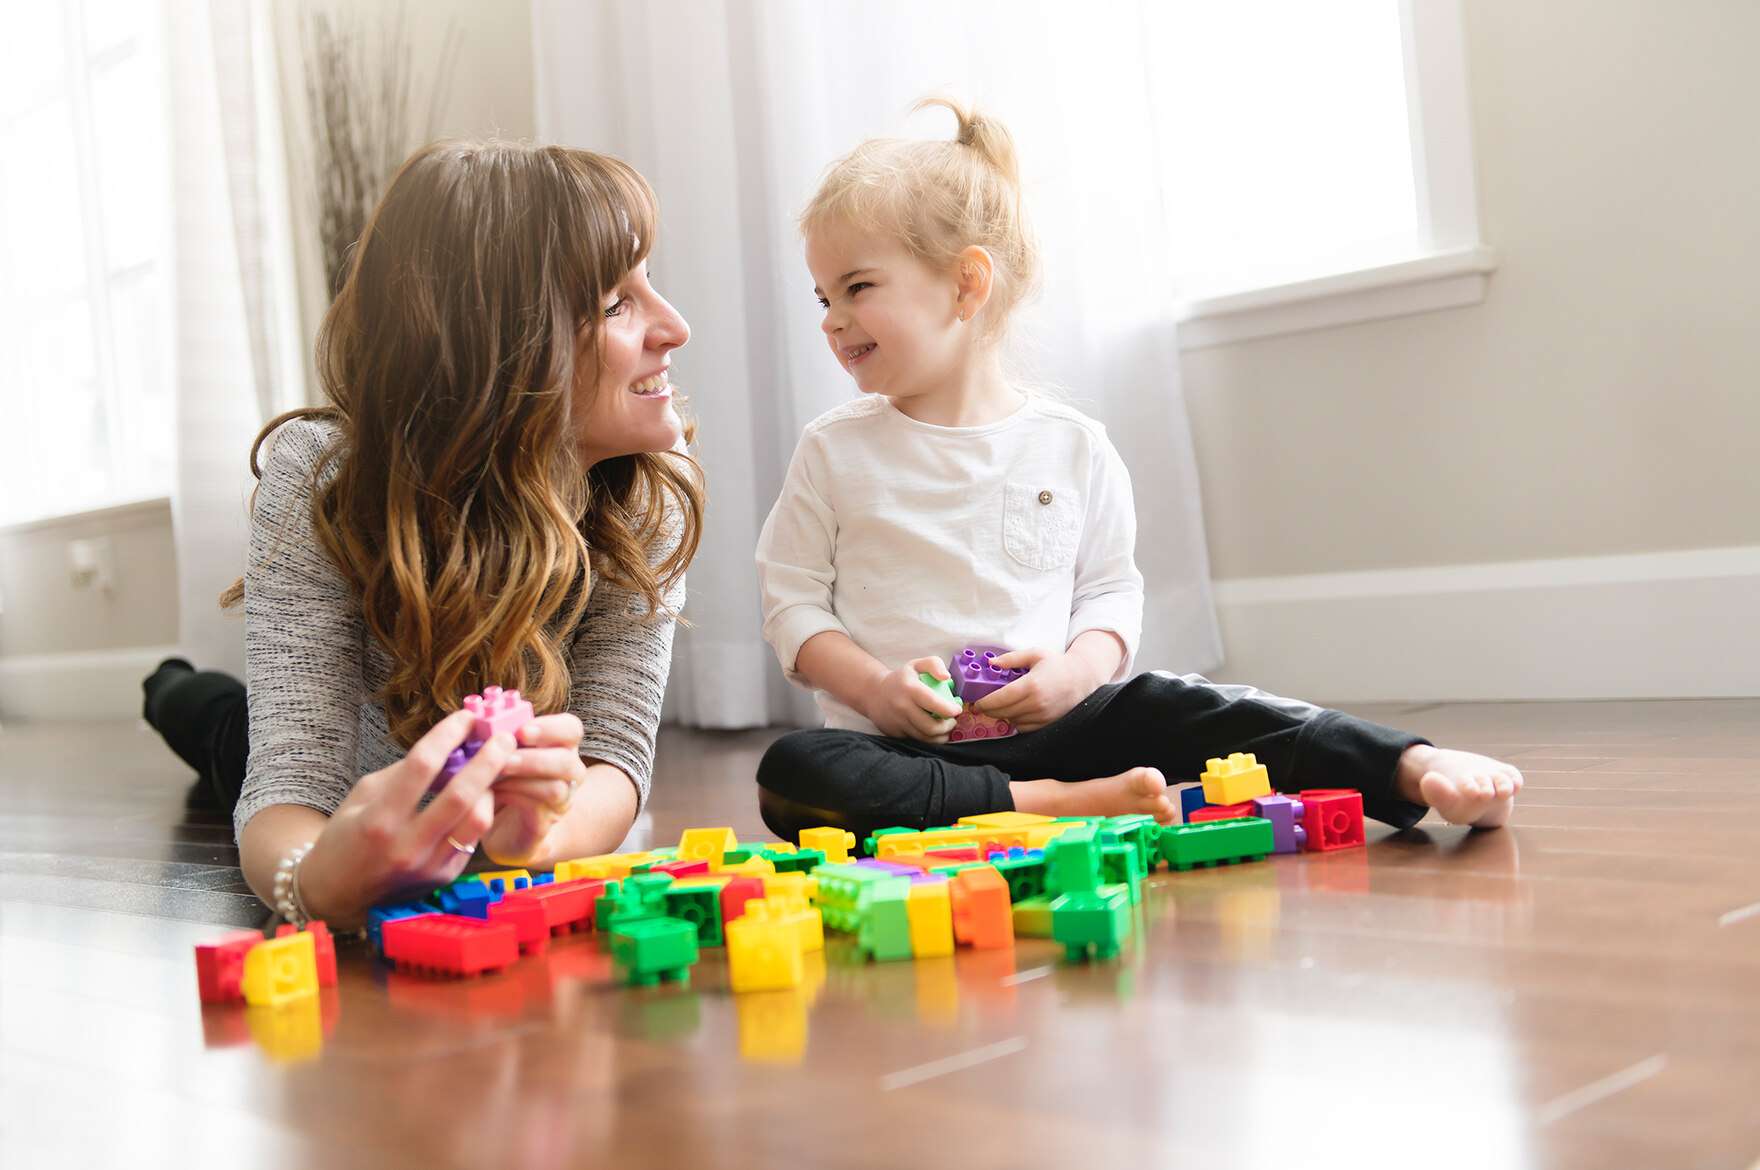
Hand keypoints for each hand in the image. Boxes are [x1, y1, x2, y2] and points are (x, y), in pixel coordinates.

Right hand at [298, 709, 512, 923]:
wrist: (338, 895)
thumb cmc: (347, 837)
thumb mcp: (363, 796)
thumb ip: (404, 772)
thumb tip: (446, 745)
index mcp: (379, 818)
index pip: (422, 765)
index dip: (448, 735)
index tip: (465, 718)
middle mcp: (406, 845)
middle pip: (461, 795)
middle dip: (489, 760)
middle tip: (504, 738)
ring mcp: (428, 866)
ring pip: (478, 820)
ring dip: (491, 788)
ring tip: (493, 770)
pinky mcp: (444, 877)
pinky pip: (472, 838)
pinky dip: (480, 812)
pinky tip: (480, 795)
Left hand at [480, 713, 589, 866]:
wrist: (503, 828)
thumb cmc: (502, 781)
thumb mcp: (503, 754)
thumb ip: (501, 738)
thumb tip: (476, 719)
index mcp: (560, 748)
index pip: (571, 730)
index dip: (551, 728)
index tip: (522, 730)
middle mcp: (568, 775)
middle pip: (568, 762)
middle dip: (534, 758)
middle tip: (505, 757)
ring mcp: (559, 803)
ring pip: (556, 789)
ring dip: (522, 780)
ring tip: (494, 776)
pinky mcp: (544, 826)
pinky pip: (538, 811)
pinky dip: (514, 798)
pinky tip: (493, 793)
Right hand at [865, 657, 963, 740]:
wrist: (874, 694)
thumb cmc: (901, 680)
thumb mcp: (917, 665)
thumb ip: (934, 664)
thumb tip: (946, 677)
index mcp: (910, 689)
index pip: (934, 704)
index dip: (950, 710)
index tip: (957, 709)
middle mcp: (902, 707)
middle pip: (931, 727)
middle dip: (948, 726)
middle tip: (952, 721)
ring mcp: (897, 722)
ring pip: (925, 738)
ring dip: (941, 736)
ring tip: (945, 728)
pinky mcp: (894, 734)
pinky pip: (917, 741)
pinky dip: (928, 739)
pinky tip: (933, 732)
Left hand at [973, 647, 1100, 731]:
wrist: (1082, 679)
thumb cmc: (1057, 665)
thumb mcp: (1035, 654)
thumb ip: (1011, 658)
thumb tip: (991, 662)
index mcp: (1031, 685)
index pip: (1000, 699)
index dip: (985, 702)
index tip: (978, 702)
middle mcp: (1036, 703)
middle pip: (1003, 712)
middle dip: (990, 710)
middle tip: (984, 705)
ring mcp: (1043, 716)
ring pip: (1012, 721)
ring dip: (1004, 715)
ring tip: (1002, 706)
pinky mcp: (1047, 724)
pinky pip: (1024, 728)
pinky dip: (1017, 722)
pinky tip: (1016, 711)